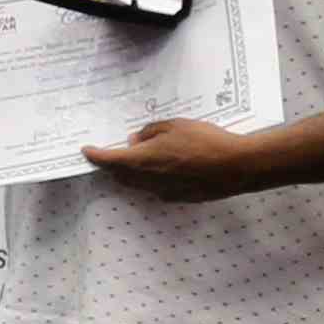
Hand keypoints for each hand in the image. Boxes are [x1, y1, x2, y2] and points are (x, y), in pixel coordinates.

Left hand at [85, 116, 267, 201]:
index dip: (94, 155)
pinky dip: (150, 178)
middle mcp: (147, 180)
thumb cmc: (205, 141)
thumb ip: (149, 132)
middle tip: (109, 152)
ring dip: (130, 172)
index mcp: (141, 161)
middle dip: (111, 164)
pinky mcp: (178, 197)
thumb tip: (135, 141)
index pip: (108, 160)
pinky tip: (162, 168)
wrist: (237, 167)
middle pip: (119, 175)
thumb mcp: (174, 125)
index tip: (86, 150)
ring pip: (136, 184)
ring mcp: (163, 192)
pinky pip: (155, 188)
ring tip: (136, 157)